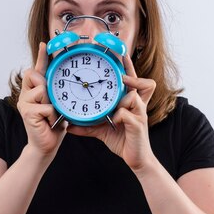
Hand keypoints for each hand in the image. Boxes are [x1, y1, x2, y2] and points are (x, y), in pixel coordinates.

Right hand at [17, 42, 67, 158]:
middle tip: (51, 103)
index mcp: (34, 89)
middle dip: (47, 86)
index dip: (41, 56)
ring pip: (43, 91)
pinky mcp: (27, 112)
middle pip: (36, 75)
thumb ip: (57, 91)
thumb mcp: (58, 104)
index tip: (45, 44)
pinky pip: (46, 106)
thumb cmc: (54, 124)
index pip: (38, 69)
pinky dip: (52, 116)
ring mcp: (25, 102)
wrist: (47, 145)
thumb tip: (64, 78)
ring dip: (52, 104)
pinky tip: (50, 123)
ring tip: (52, 115)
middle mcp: (26, 93)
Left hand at [67, 54, 156, 170]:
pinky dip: (119, 116)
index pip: (132, 80)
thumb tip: (69, 125)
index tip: (120, 53)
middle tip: (120, 74)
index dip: (128, 66)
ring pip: (133, 97)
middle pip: (144, 83)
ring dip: (123, 100)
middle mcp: (138, 105)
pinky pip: (127, 114)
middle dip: (132, 75)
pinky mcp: (139, 125)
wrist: (136, 160)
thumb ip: (87, 125)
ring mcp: (140, 115)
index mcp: (130, 103)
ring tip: (115, 107)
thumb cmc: (122, 140)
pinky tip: (114, 122)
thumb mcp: (102, 130)